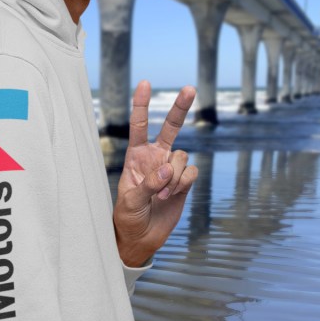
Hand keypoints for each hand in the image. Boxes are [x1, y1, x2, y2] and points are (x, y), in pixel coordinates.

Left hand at [113, 82, 197, 267]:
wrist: (142, 237)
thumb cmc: (128, 217)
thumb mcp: (130, 202)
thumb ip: (148, 185)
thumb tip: (167, 169)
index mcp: (135, 157)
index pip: (138, 127)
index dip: (141, 105)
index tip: (144, 83)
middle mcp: (155, 158)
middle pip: (170, 127)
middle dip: (180, 108)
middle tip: (190, 88)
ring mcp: (171, 169)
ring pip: (182, 156)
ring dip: (174, 175)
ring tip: (162, 194)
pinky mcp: (184, 182)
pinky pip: (191, 172)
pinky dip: (183, 183)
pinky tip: (173, 195)